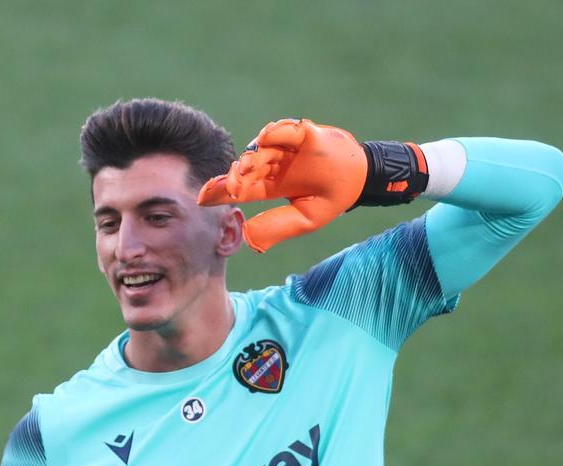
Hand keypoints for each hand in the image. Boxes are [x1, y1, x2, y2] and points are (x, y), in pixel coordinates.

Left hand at [197, 119, 367, 252]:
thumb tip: (248, 238)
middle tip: (228, 184)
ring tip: (247, 166)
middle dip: (235, 176)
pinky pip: (285, 130)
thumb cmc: (331, 198)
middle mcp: (274, 164)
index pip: (240, 188)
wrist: (360, 179)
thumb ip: (278, 227)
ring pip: (262, 149)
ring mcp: (286, 147)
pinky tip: (265, 138)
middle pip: (247, 168)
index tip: (201, 198)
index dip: (220, 191)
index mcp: (272, 185)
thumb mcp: (305, 219)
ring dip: (253, 157)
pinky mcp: (303, 133)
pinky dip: (275, 132)